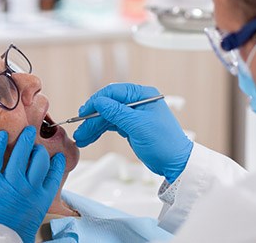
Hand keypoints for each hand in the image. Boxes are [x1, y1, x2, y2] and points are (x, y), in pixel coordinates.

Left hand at [0, 126, 65, 242]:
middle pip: (40, 159)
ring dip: (24, 139)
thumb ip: (41, 215)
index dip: (55, 162)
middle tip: (36, 141)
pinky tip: (1, 135)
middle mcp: (29, 188)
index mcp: (41, 200)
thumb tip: (54, 221)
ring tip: (25, 132)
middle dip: (39, 148)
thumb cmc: (10, 240)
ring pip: (21, 153)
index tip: (54, 156)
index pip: (54, 174)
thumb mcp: (34, 227)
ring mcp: (10, 183)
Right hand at [73, 83, 191, 182]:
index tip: (83, 112)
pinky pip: (111, 126)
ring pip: (107, 117)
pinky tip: (89, 138)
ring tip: (81, 138)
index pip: (114, 92)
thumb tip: (99, 102)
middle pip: (108, 106)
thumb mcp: (138, 126)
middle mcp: (137, 102)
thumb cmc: (164, 143)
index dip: (97, 101)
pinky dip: (100, 132)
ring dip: (93, 127)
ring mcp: (133, 115)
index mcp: (143, 96)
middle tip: (80, 130)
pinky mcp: (131, 127)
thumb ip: (117, 112)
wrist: (176, 163)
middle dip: (93, 118)